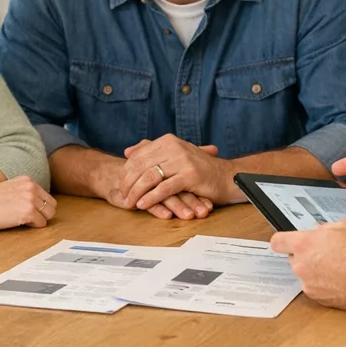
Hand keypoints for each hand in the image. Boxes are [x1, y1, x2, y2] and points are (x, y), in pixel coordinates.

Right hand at [0, 176, 56, 229]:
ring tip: (26, 222)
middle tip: (33, 219)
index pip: (45, 195)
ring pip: (49, 214)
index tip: (33, 211)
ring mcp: (31, 200)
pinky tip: (21, 224)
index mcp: (27, 180)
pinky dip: (34, 226)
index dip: (40, 206)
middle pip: (52, 204)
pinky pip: (41, 223)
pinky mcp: (28, 212)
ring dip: (40, 220)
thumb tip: (31, 202)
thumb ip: (21, 191)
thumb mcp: (8, 187)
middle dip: (44, 213)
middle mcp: (32, 187)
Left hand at [93, 147, 214, 220]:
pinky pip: (164, 188)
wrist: (226, 177)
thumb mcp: (175, 155)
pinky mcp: (190, 176)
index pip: (139, 156)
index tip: (119, 184)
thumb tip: (128, 151)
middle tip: (121, 196)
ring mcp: (182, 160)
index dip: (126, 171)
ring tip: (129, 202)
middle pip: (141, 166)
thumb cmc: (200, 169)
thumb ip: (152, 150)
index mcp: (168, 141)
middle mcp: (174, 147)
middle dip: (127, 183)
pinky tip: (142, 205)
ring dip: (136, 192)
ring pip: (150, 177)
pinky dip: (150, 198)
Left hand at [269, 220, 345, 310]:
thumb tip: (318, 230)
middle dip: (305, 254)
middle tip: (324, 251)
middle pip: (293, 257)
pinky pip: (313, 285)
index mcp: (304, 243)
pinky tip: (337, 278)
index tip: (286, 241)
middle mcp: (300, 264)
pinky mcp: (315, 297)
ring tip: (335, 266)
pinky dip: (321, 283)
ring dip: (314, 269)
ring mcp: (306, 282)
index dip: (282, 240)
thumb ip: (326, 227)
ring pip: (304, 272)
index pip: (277, 241)